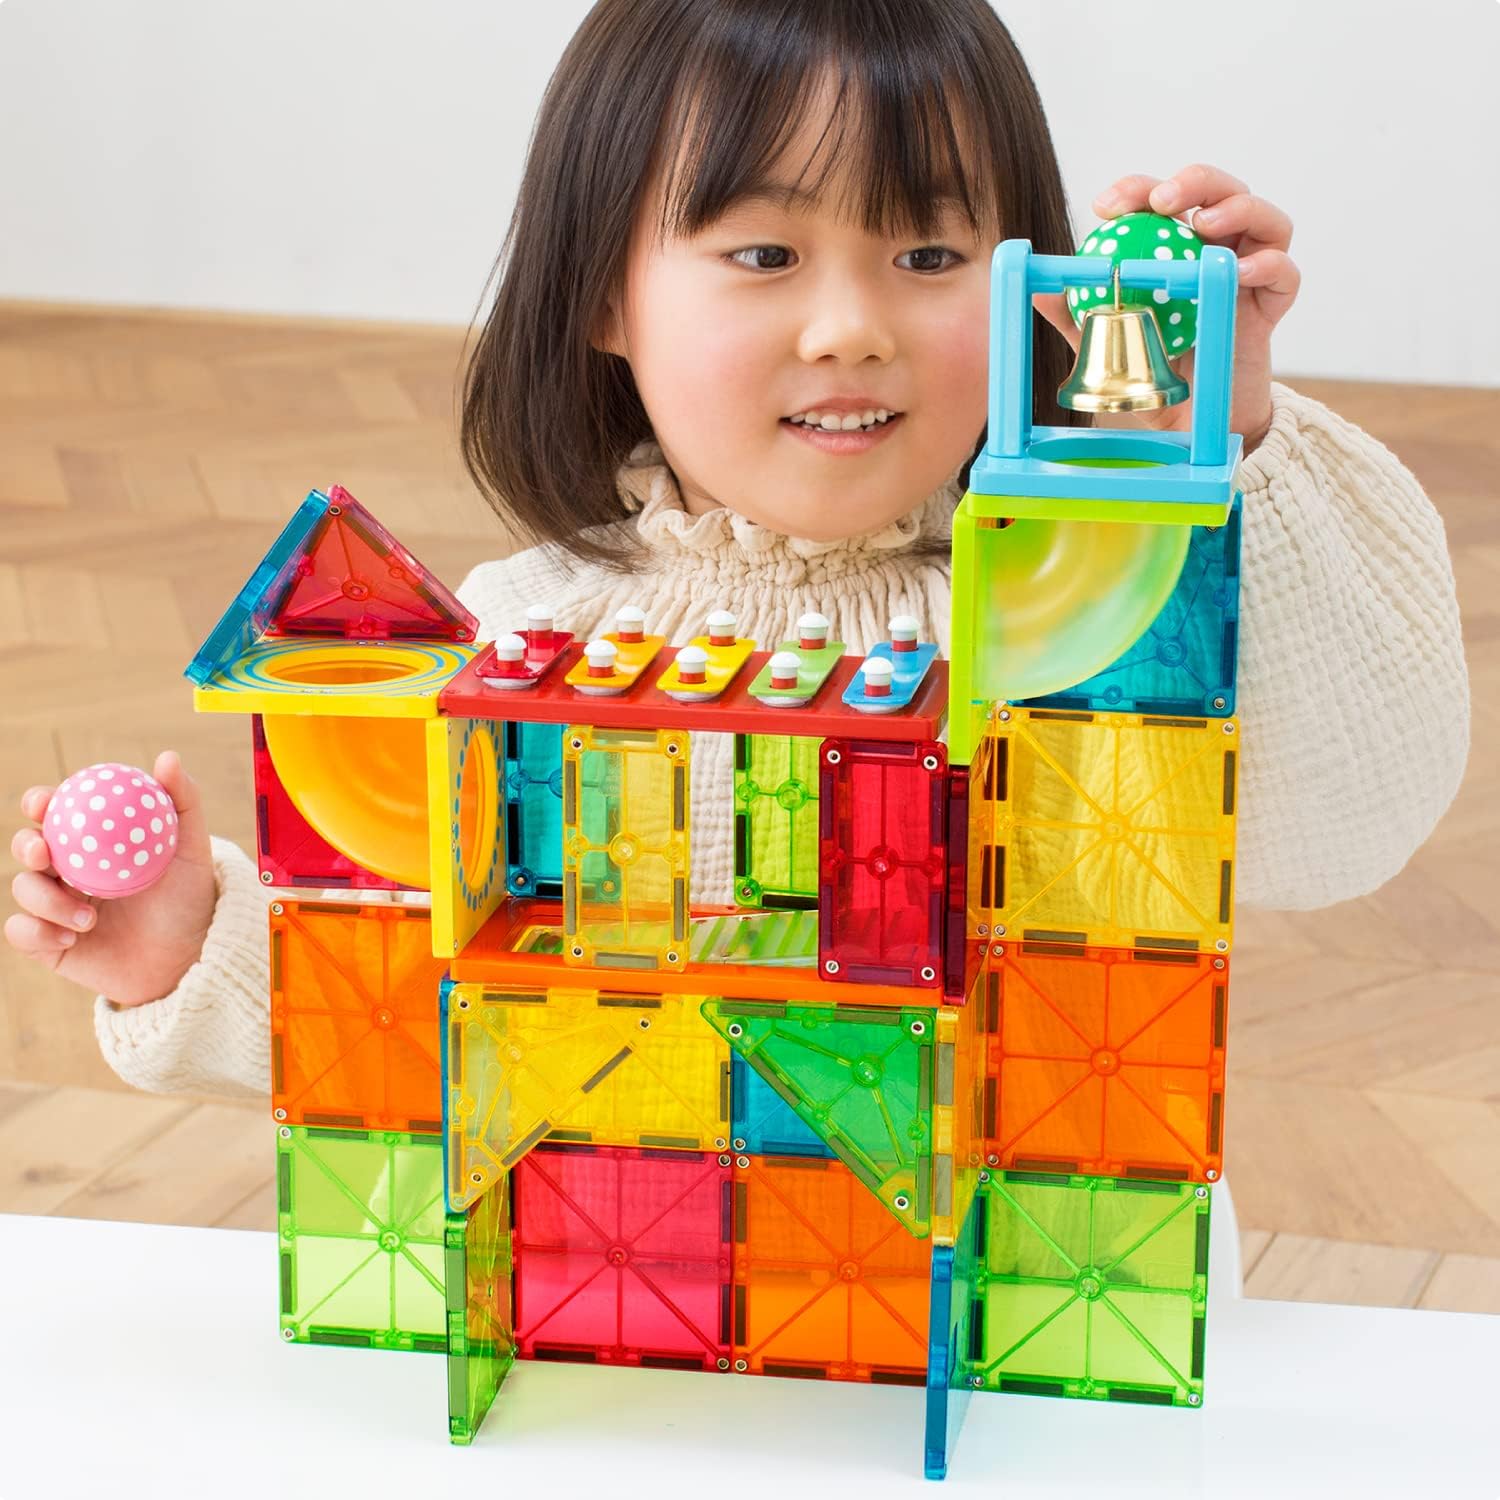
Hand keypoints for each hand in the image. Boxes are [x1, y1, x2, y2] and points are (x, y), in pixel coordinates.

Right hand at [6, 751, 217, 1006]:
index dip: (41, 801)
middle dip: (25, 845)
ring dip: (46, 900)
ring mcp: (55, 906)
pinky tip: (70, 940)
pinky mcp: (47, 942)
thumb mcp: (191, 850)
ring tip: (89, 920)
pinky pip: (21, 931)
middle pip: (27, 846)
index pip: (57, 812)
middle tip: (45, 854)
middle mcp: (69, 870)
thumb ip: (182, 803)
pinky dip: (38, 932)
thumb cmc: (189, 899)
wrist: (187, 959)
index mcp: (94, 842)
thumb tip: (167, 758)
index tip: (45, 803)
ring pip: (24, 889)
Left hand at [1036, 164, 1300, 453]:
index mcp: (1179, 244)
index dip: (1136, 190)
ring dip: (1237, 209)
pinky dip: (1267, 265)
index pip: (1162, 200)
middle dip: (1193, 181)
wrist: (1192, 418)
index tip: (1104, 207)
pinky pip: (1285, 274)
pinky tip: (1239, 271)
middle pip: (1220, 191)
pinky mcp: (1274, 304)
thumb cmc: (1154, 368)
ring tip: (1204, 224)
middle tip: (1160, 201)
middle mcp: (1220, 247)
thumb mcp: (1109, 340)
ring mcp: (1252, 272)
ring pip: (1266, 219)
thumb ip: (1078, 315)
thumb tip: (1038, 289)